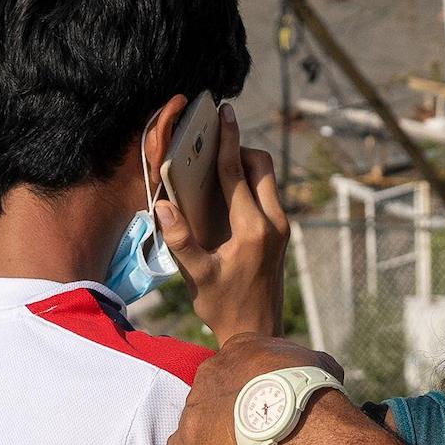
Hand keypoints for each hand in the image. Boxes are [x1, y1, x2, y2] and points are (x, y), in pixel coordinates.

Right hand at [158, 103, 288, 345]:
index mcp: (252, 229)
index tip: (224, 112)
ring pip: (268, 178)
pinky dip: (250, 183)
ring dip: (246, 166)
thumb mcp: (196, 275)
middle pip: (261, 165)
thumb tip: (161, 206)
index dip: (227, 140)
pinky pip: (268, 194)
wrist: (257, 331)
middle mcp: (273, 222)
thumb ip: (179, 239)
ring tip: (217, 167)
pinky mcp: (282, 233)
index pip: (237, 172)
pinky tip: (227, 193)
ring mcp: (282, 227)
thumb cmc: (223, 306)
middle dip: (239, 149)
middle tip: (212, 146)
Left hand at [169, 335, 340, 444]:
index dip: (245, 386)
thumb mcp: (316, 364)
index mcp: (239, 349)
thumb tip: (315, 372)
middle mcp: (211, 370)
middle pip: (212, 391)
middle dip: (223, 410)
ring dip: (206, 436)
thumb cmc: (309, 387)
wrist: (291, 412)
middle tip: (244, 430)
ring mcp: (196, 404)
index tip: (256, 403)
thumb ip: (308, 365)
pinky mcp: (189, 438)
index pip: (235, 366)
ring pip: (194, 421)